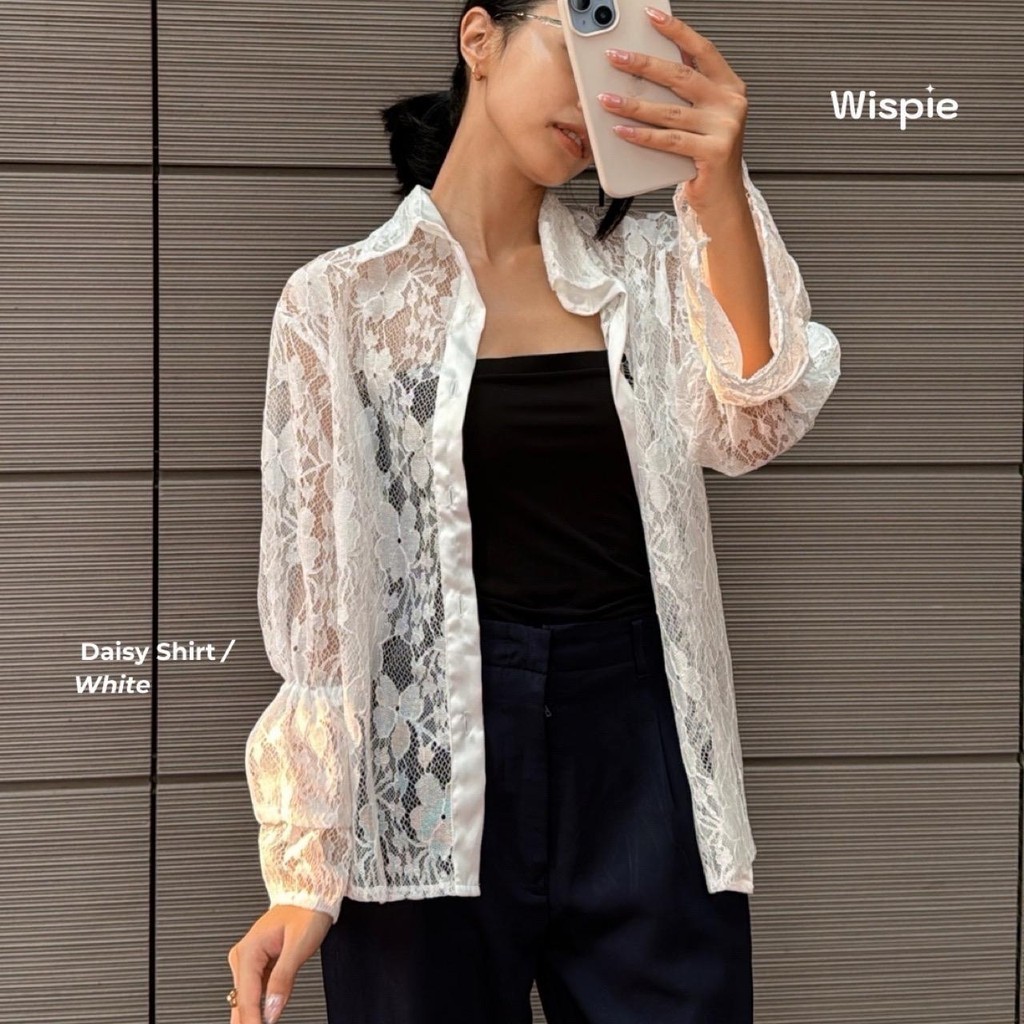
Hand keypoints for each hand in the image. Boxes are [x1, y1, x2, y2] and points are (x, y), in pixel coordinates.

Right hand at [227, 904, 332, 1022]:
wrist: (310, 895)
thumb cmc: (306, 912)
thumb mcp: (298, 945)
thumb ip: (283, 979)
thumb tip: (271, 1010)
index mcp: (248, 951)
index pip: (246, 999)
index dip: (253, 1022)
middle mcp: (243, 956)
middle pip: (241, 1001)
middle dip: (248, 1022)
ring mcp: (249, 960)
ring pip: (246, 999)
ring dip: (253, 1016)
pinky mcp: (258, 964)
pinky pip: (255, 991)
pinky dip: (259, 1006)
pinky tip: (263, 1017)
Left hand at [597, 6, 747, 213]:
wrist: (722, 199)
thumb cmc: (704, 158)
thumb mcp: (699, 118)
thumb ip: (682, 94)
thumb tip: (642, 71)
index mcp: (729, 87)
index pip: (701, 50)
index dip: (676, 32)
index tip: (650, 16)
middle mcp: (730, 103)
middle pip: (680, 76)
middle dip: (643, 64)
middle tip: (615, 57)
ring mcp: (725, 127)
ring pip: (669, 110)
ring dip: (633, 103)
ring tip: (606, 99)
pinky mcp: (714, 152)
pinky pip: (669, 140)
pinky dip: (642, 135)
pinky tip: (620, 131)